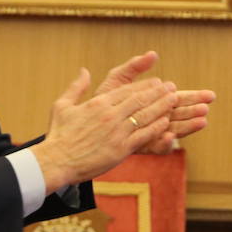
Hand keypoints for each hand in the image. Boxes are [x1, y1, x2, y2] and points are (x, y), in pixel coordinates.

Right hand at [30, 68, 178, 192]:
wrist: (56, 161)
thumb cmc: (58, 135)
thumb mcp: (62, 105)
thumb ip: (76, 87)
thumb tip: (84, 71)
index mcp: (98, 103)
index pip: (127, 90)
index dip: (145, 85)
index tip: (157, 81)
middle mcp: (110, 115)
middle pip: (140, 100)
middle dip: (158, 92)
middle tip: (172, 87)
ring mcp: (117, 132)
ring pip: (145, 115)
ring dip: (162, 106)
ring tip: (175, 100)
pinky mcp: (121, 149)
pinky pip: (143, 135)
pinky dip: (156, 127)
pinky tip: (167, 122)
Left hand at [94, 51, 214, 153]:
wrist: (84, 125)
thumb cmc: (102, 100)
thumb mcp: (117, 79)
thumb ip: (133, 67)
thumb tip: (153, 54)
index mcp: (153, 102)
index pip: (178, 99)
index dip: (194, 97)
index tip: (209, 95)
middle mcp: (154, 119)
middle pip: (180, 115)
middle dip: (194, 111)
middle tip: (208, 107)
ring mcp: (148, 134)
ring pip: (173, 130)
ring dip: (187, 126)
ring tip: (202, 121)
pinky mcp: (140, 147)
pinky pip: (155, 147)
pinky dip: (164, 143)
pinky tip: (170, 136)